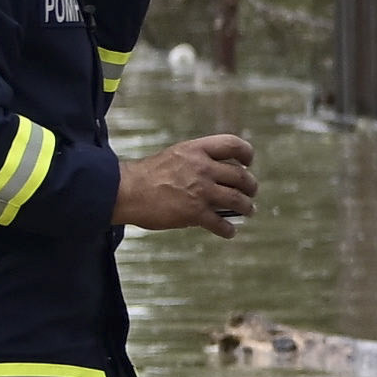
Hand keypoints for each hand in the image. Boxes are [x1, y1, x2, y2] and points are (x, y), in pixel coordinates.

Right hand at [116, 132, 257, 233]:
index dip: (246, 153)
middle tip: (251, 192)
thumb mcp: (174, 155)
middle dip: (250, 186)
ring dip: (246, 207)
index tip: (248, 163)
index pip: (232, 144)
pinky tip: (229, 231)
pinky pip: (221, 223)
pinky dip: (228, 229)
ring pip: (237, 200)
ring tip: (248, 211)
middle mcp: (202, 168)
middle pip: (241, 176)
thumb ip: (196, 160)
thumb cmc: (146, 175)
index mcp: (196, 150)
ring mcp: (200, 191)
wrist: (125, 191)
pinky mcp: (195, 213)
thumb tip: (217, 170)